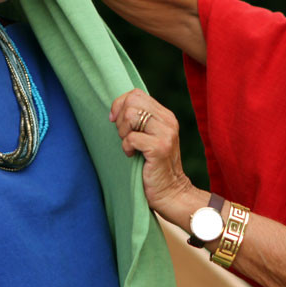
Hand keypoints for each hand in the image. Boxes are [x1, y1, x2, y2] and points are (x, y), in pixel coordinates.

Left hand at [109, 88, 198, 220]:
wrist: (171, 192)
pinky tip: (132, 155)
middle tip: (124, 136)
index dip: (120, 105)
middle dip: (120, 119)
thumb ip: (140, 121)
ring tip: (129, 146)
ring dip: (123, 132)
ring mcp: (166, 134)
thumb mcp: (149, 137)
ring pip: (131, 115)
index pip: (136, 94)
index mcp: (165, 115)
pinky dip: (126, 147)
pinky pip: (132, 137)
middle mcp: (168, 121)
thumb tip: (116, 109)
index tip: (115, 121)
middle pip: (132, 101)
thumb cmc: (153, 166)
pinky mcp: (160, 148)